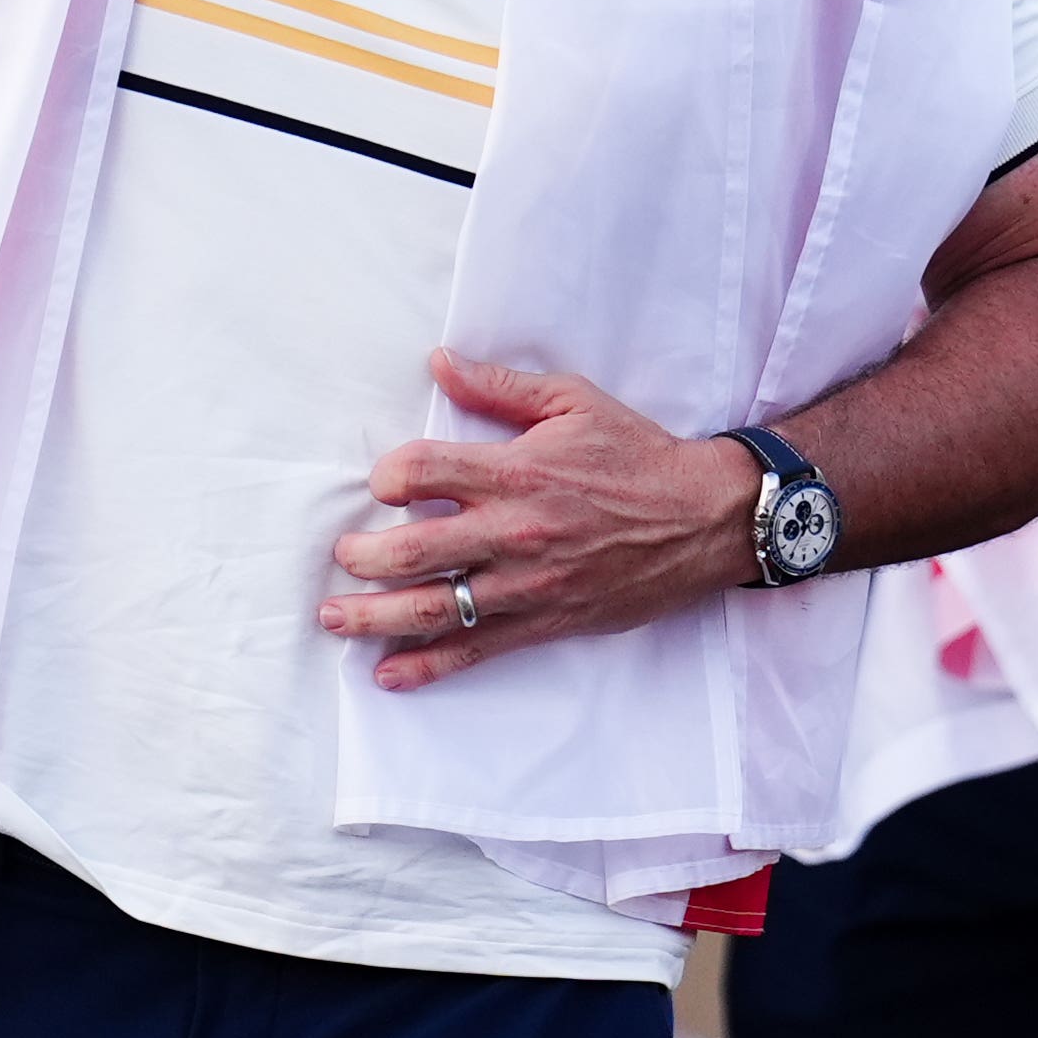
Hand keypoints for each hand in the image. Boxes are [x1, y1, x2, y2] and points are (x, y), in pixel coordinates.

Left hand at [320, 354, 761, 690]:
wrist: (704, 519)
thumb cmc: (637, 455)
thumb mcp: (573, 402)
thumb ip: (500, 387)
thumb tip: (439, 364)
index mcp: (517, 471)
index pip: (423, 472)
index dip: (389, 476)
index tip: (383, 483)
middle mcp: (514, 532)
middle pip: (413, 551)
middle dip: (362, 557)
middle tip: (341, 557)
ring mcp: (527, 584)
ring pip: (434, 608)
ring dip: (373, 618)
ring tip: (333, 618)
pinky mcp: (544, 622)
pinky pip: (476, 651)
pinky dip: (428, 666)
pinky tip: (388, 673)